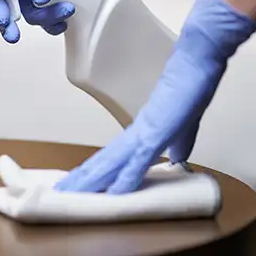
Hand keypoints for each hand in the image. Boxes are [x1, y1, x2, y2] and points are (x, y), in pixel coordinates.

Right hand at [0, 0, 145, 42]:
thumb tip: (38, 1)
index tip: (4, 19)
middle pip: (11, 5)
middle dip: (12, 22)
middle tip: (13, 37)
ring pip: (32, 13)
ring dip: (46, 19)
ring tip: (67, 11)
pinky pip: (48, 16)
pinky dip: (55, 22)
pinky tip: (66, 21)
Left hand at [54, 0, 255, 193]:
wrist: (196, 59)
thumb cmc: (191, 85)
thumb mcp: (186, 124)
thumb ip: (180, 142)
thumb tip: (177, 158)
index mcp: (140, 133)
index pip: (110, 158)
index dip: (94, 173)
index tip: (79, 186)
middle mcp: (135, 134)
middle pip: (101, 162)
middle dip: (81, 181)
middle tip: (59, 195)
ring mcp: (144, 133)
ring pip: (110, 162)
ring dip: (91, 182)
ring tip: (70, 195)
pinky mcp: (156, 132)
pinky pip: (137, 160)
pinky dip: (125, 178)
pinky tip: (113, 192)